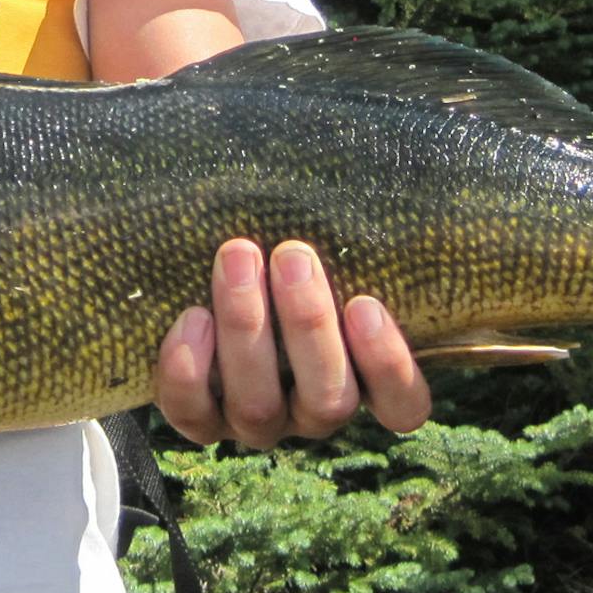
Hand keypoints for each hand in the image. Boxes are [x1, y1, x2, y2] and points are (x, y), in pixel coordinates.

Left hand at [156, 237, 429, 446]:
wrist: (203, 270)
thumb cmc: (285, 249)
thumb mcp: (326, 241)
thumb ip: (351, 233)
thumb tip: (381, 169)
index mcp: (362, 378)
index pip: (403, 404)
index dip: (389, 365)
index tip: (365, 304)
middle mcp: (313, 410)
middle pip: (329, 399)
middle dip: (307, 324)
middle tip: (292, 254)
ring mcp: (258, 422)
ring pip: (260, 406)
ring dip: (247, 329)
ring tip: (237, 257)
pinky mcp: (201, 421)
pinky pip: (195, 416)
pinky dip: (189, 371)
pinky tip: (192, 316)